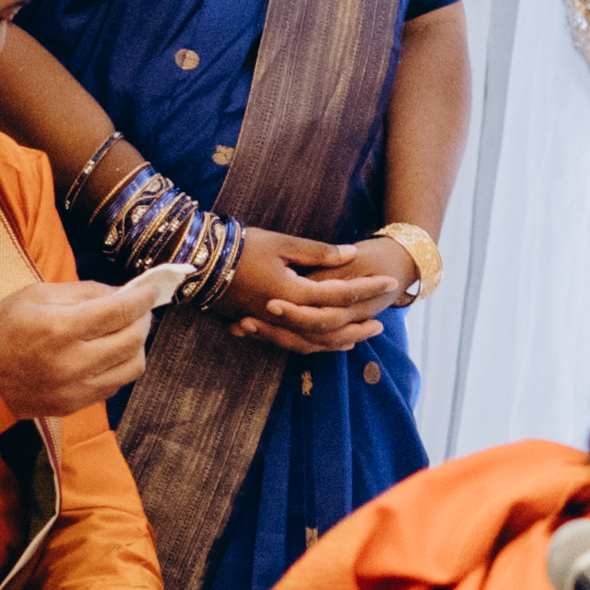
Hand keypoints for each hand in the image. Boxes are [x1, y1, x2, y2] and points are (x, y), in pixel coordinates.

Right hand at [0, 270, 166, 420]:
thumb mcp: (34, 295)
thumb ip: (83, 292)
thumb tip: (122, 292)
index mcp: (58, 328)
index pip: (119, 312)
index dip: (142, 298)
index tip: (153, 288)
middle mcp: (71, 362)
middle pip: (132, 340)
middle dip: (142, 319)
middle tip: (137, 308)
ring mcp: (74, 389)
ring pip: (132, 366)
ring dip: (136, 345)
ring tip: (123, 330)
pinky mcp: (74, 406)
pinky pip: (115, 384)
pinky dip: (119, 365)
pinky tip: (106, 352)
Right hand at [222, 227, 402, 353]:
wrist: (199, 263)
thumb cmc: (242, 247)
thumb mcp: (283, 243)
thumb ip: (319, 253)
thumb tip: (351, 254)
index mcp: (293, 293)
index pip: (340, 295)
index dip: (368, 288)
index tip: (390, 280)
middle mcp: (284, 316)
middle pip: (332, 327)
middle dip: (360, 323)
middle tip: (383, 319)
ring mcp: (271, 326)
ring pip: (314, 342)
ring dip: (341, 340)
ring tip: (363, 335)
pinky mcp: (262, 327)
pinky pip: (295, 344)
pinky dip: (317, 345)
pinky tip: (330, 343)